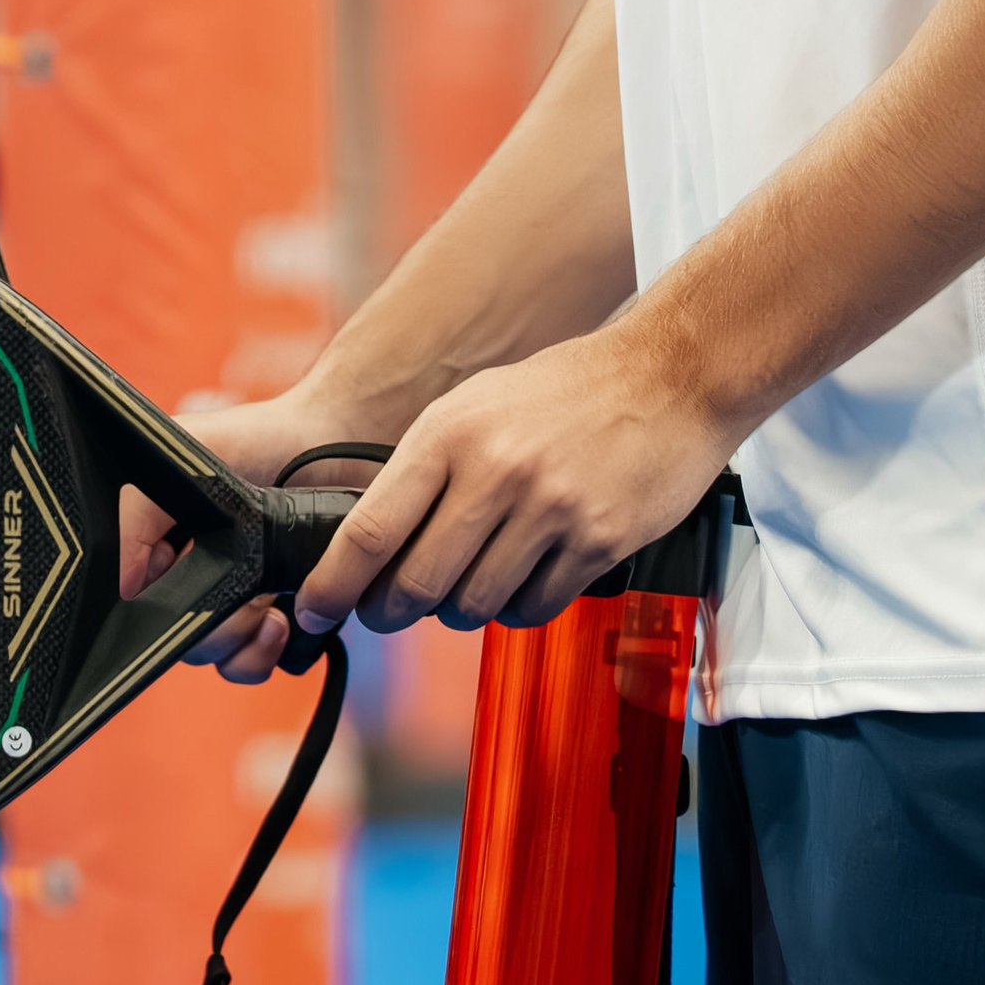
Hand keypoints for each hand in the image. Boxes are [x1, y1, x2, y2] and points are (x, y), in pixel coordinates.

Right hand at [120, 378, 386, 687]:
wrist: (330, 443)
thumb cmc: (254, 439)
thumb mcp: (182, 456)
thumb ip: (139, 511)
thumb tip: (128, 587)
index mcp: (167, 547)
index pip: (144, 608)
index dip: (158, 616)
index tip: (186, 599)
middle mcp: (199, 579)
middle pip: (183, 643)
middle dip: (210, 633)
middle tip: (243, 603)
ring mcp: (241, 601)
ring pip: (220, 659)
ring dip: (240, 648)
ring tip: (268, 615)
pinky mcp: (285, 614)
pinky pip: (263, 661)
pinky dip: (267, 654)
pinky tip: (282, 622)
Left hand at [290, 318, 723, 641]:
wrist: (671, 373)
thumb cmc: (566, 391)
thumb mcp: (477, 404)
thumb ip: (426, 468)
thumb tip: (373, 545)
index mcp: (450, 432)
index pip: (371, 530)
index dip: (333, 584)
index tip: (314, 609)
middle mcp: (496, 471)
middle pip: (417, 583)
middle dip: (392, 610)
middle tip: (391, 611)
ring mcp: (551, 510)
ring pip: (475, 605)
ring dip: (462, 610)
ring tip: (471, 583)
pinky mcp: (599, 541)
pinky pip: (536, 607)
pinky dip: (519, 607)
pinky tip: (525, 579)